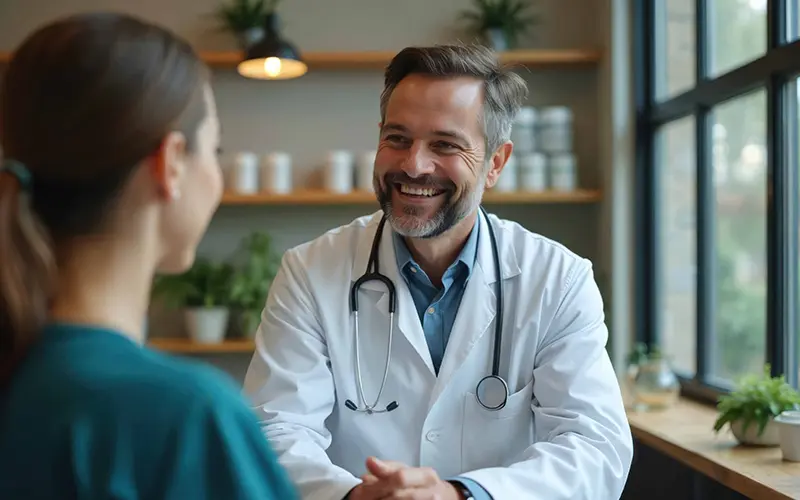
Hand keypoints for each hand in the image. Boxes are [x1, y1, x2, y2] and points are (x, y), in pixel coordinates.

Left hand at [347, 457, 463, 499]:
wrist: (444, 498)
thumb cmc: (421, 484)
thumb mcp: (407, 471)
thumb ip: (387, 468)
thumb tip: (370, 462)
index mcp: (426, 476)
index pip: (400, 478)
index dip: (379, 483)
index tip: (362, 486)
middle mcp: (433, 493)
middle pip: (398, 496)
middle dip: (377, 496)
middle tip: (362, 497)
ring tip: (372, 498)